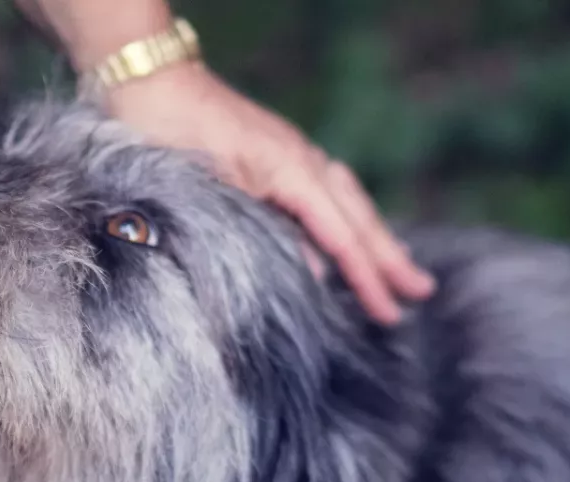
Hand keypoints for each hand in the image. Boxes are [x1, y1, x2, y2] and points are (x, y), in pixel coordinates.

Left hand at [102, 61, 435, 324]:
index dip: (367, 278)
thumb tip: (315, 272)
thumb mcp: (213, 191)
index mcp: (292, 171)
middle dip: (389, 257)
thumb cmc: (170, 132)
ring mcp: (291, 153)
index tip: (390, 312)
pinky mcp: (273, 154)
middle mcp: (302, 160)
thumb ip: (263, 232)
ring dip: (373, 236)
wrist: (148, 81)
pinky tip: (345, 230)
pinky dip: (345, 216)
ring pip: (346, 201)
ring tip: (399, 266)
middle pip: (357, 216)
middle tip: (422, 292)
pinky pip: (325, 191)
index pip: (341, 236)